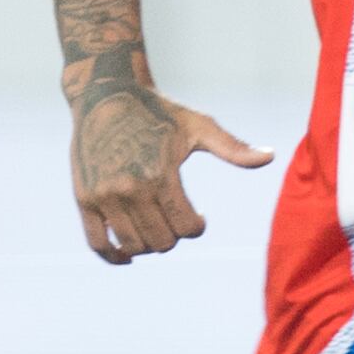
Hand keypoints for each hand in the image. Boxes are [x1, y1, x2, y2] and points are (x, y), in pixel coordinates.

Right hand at [66, 52, 271, 265]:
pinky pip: (96, 243)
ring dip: (149, 246)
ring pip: (132, 246)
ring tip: (156, 229)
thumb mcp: (199, 126)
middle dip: (174, 236)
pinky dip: (112, 257)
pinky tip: (127, 257)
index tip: (198, 217)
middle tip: (176, 221)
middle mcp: (129, 188)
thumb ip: (233, 148)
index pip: (186, 227)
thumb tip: (270, 157)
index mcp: (160, 174)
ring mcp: (103, 195)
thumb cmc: (160, 112)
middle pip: (161, 241)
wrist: (106, 96)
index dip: (197, 228)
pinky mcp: (83, 198)